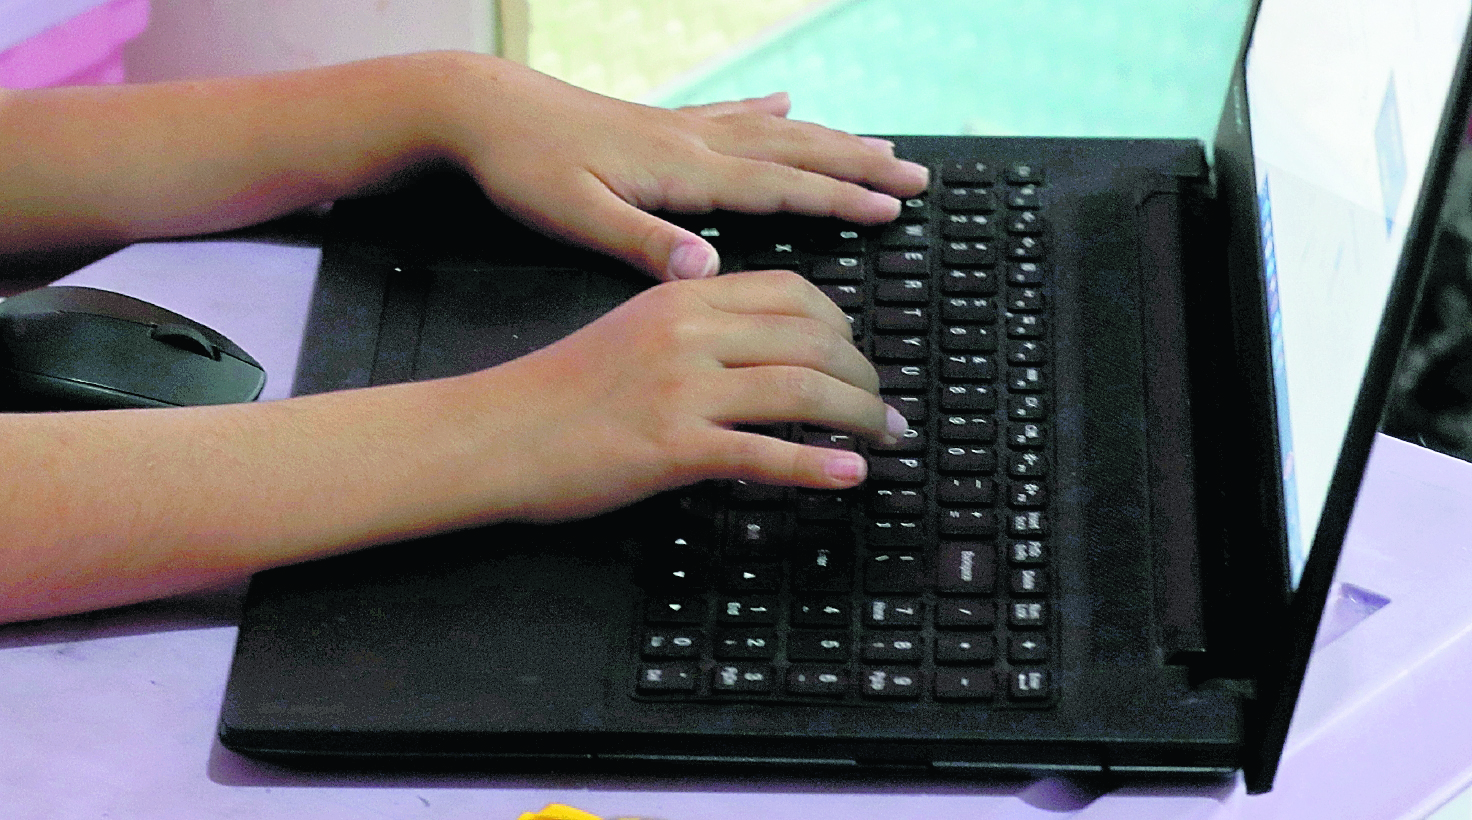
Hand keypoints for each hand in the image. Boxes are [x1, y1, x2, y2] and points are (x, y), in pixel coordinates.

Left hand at [431, 54, 929, 280]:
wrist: (483, 109)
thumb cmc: (526, 170)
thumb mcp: (577, 216)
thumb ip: (644, 243)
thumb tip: (709, 269)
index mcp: (683, 171)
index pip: (779, 187)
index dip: (839, 200)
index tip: (891, 210)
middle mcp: (694, 141)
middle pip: (796, 151)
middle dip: (859, 166)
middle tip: (916, 179)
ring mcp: (681, 126)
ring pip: (776, 129)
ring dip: (831, 140)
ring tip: (879, 147)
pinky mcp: (660, 122)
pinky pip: (732, 113)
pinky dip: (768, 110)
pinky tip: (786, 102)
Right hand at [459, 270, 906, 522]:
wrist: (493, 431)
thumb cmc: (559, 389)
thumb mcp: (633, 330)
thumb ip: (698, 328)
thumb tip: (765, 350)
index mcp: (682, 296)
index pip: (793, 294)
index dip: (843, 325)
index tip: (858, 355)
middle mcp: (690, 333)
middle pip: (813, 340)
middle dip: (865, 376)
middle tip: (884, 409)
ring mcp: (683, 389)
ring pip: (803, 391)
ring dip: (859, 416)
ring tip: (886, 438)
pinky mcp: (673, 447)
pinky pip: (765, 455)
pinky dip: (818, 466)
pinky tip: (850, 476)